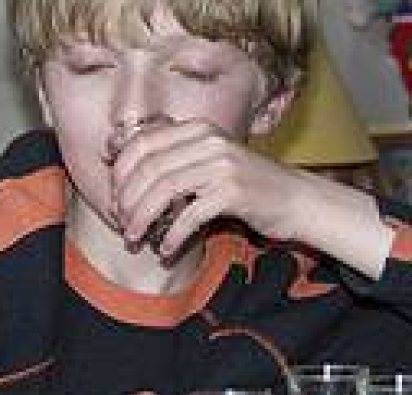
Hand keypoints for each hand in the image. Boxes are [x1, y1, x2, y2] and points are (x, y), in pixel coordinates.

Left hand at [110, 119, 393, 277]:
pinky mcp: (234, 191)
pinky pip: (189, 214)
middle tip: (123, 226)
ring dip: (143, 219)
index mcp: (196, 128)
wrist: (296, 200)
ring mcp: (222, 163)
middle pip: (148, 168)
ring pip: (164, 190)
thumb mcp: (208, 162)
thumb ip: (173, 161)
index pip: (141, 143)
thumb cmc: (245, 186)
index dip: (120, 175)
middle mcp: (208, 139)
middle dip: (127, 201)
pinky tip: (166, 250)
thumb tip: (120, 172)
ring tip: (136, 239)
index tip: (115, 201)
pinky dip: (172, 235)